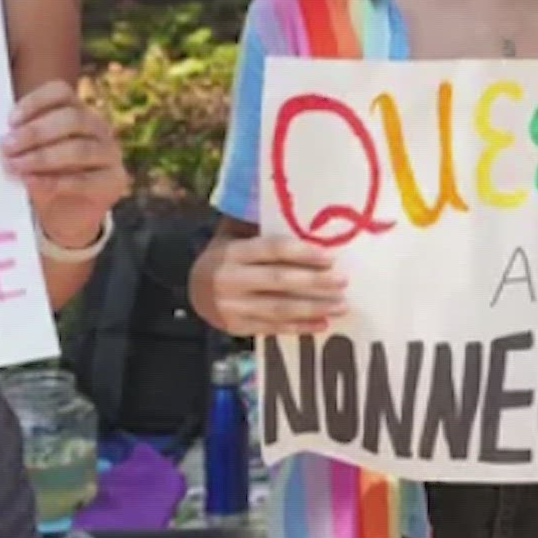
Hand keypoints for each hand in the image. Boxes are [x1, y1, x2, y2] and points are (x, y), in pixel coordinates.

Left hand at [0, 80, 129, 248]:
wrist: (68, 215)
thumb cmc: (46, 176)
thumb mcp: (32, 154)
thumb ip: (21, 143)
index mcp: (77, 111)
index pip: (61, 93)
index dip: (35, 102)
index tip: (10, 120)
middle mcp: (98, 127)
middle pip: (72, 119)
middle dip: (35, 132)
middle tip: (6, 146)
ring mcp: (110, 154)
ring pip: (79, 149)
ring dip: (42, 157)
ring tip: (15, 166)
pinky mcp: (114, 181)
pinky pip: (83, 180)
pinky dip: (53, 181)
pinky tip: (31, 182)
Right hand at [192, 236, 348, 336]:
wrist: (194, 292)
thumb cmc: (226, 257)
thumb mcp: (233, 236)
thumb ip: (258, 225)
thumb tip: (299, 210)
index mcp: (231, 252)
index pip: (271, 250)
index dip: (302, 252)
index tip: (330, 256)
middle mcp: (229, 279)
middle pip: (279, 280)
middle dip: (315, 281)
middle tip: (343, 280)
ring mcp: (232, 307)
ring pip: (279, 308)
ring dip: (314, 308)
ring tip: (341, 305)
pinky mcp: (236, 327)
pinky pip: (273, 328)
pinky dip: (300, 327)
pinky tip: (323, 323)